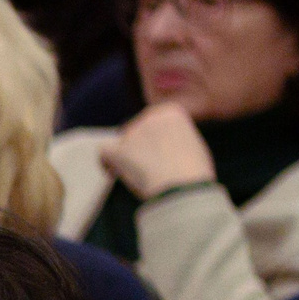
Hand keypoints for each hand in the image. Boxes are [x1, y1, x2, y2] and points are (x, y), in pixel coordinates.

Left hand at [100, 102, 218, 201]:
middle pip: (136, 132)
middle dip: (140, 149)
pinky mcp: (118, 149)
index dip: (154, 140)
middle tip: (153, 169)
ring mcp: (132, 132)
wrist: (184, 188)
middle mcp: (150, 116)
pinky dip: (107, 163)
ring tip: (145, 176)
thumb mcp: (191, 144)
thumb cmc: (194, 173)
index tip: (163, 155)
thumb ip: (172, 138)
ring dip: (128, 159)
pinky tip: (114, 174)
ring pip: (122, 145)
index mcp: (171, 111)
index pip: (153, 121)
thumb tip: (158, 145)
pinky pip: (104, 153)